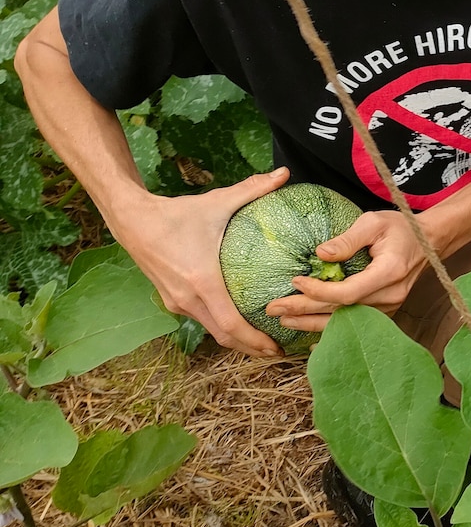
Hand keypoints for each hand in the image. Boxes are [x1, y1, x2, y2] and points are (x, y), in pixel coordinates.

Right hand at [111, 167, 290, 357]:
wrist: (130, 219)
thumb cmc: (175, 214)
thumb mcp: (216, 202)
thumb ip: (253, 189)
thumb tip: (284, 174)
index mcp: (202, 283)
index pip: (232, 326)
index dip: (256, 341)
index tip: (277, 349)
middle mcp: (188, 300)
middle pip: (224, 337)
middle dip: (251, 348)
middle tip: (277, 352)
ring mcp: (177, 303)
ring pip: (211, 330)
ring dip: (236, 339)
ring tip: (262, 340)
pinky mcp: (170, 300)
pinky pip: (201, 319)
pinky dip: (220, 326)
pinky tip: (236, 320)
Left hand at [265, 209, 432, 334]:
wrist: (428, 242)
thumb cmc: (400, 228)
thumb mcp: (373, 222)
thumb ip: (348, 239)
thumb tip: (319, 254)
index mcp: (389, 272)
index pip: (349, 291)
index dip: (319, 291)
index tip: (295, 282)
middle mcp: (390, 296)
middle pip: (342, 311)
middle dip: (305, 311)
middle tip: (275, 309)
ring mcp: (389, 307)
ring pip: (346, 322)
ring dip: (313, 323)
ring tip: (285, 321)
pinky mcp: (385, 312)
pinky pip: (354, 324)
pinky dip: (331, 329)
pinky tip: (310, 335)